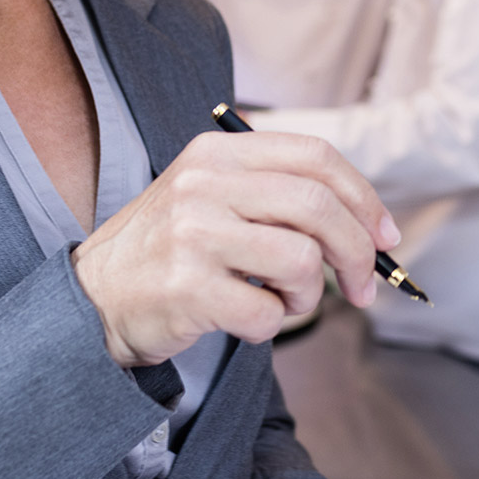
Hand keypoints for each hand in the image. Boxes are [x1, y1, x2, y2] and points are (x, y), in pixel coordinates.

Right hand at [72, 131, 399, 365]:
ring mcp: (193, 233)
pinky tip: (245, 319)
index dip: (364, 198)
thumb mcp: (214, 197)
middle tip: (362, 288)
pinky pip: (267, 313)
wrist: (93, 298)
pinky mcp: (186, 287)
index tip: (385, 237)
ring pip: (301, 261)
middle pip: (319, 207)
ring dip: (308, 296)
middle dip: (357, 254)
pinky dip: (271, 326)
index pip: (316, 157)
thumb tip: (370, 227)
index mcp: (218, 153)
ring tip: (285, 302)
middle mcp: (205, 183)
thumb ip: (279, 196)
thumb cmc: (169, 251)